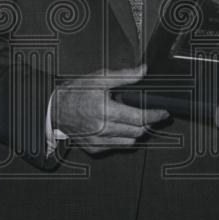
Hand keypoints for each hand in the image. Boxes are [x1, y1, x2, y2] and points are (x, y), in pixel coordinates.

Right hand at [52, 65, 168, 153]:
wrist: (55, 109)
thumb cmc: (75, 93)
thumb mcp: (99, 79)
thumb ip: (124, 76)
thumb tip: (143, 70)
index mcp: (104, 110)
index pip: (139, 118)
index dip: (155, 115)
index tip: (163, 112)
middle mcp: (102, 129)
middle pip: (137, 131)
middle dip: (148, 123)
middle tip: (153, 114)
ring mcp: (98, 141)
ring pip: (129, 142)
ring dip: (136, 132)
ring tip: (135, 119)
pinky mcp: (94, 149)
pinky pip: (116, 146)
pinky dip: (122, 138)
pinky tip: (118, 127)